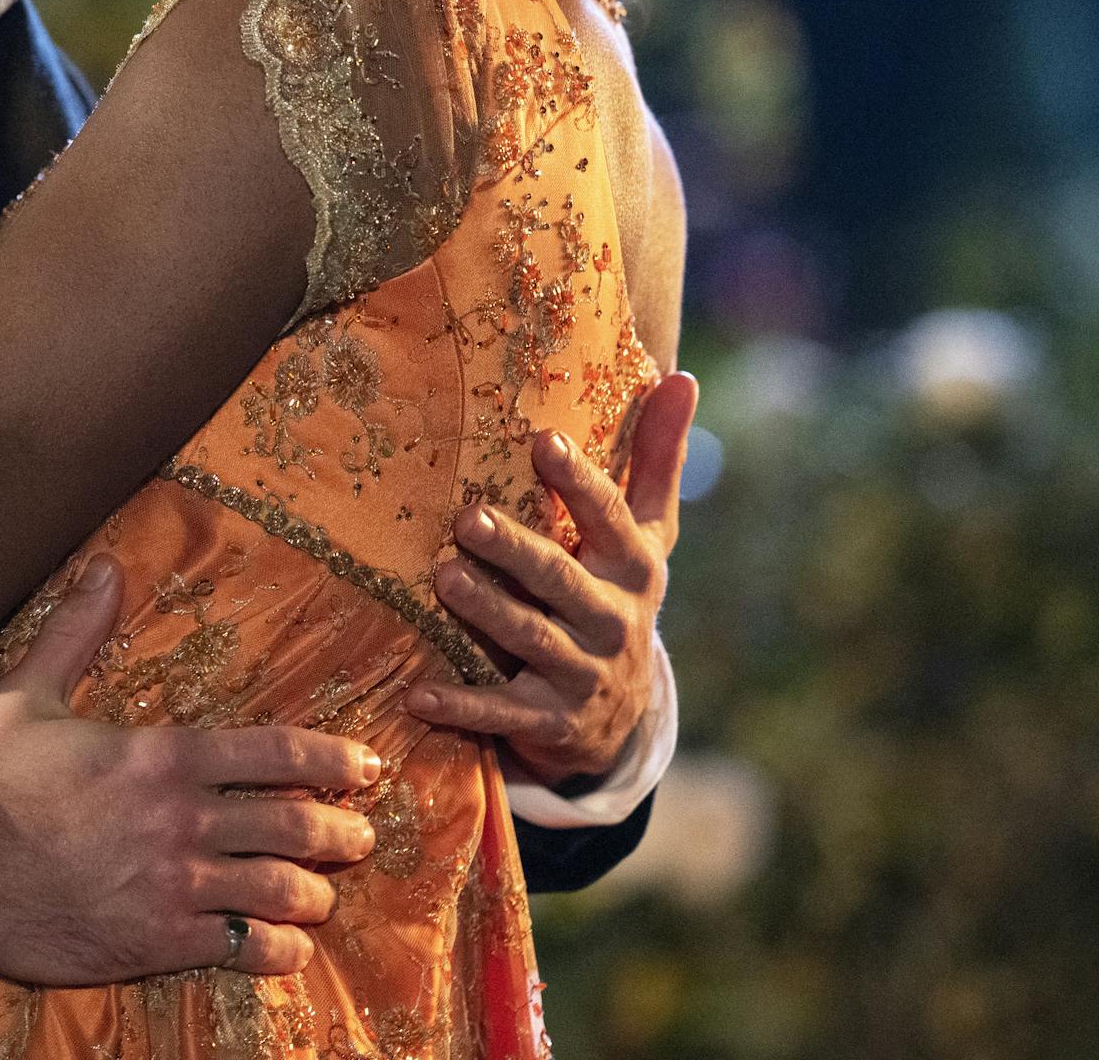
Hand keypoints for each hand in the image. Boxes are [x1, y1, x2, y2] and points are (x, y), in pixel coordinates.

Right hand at [0, 555, 381, 983]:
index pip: (275, 752)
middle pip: (295, 824)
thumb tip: (103, 567)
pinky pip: (241, 948)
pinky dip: (277, 951)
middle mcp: (186, 818)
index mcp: (165, 755)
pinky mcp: (161, 940)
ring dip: (316, 895)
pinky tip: (289, 951)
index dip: (332, 760)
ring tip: (325, 897)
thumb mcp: (28, 696)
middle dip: (341, 831)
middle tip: (361, 836)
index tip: (366, 766)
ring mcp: (178, 883)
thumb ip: (76, 633)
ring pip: (281, 891)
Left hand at [403, 371, 698, 785]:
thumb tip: (681, 375)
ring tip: (441, 578)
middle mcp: (612, 620)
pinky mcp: (549, 724)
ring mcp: (582, 675)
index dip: (579, 482)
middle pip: (562, 580)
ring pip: (531, 639)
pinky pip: (501, 715)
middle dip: (518, 551)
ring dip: (487, 612)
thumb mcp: (647, 534)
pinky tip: (417, 693)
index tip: (544, 439)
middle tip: (469, 519)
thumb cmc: (619, 596)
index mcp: (634, 567)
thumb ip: (658, 458)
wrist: (621, 720)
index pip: (609, 518)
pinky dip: (460, 706)